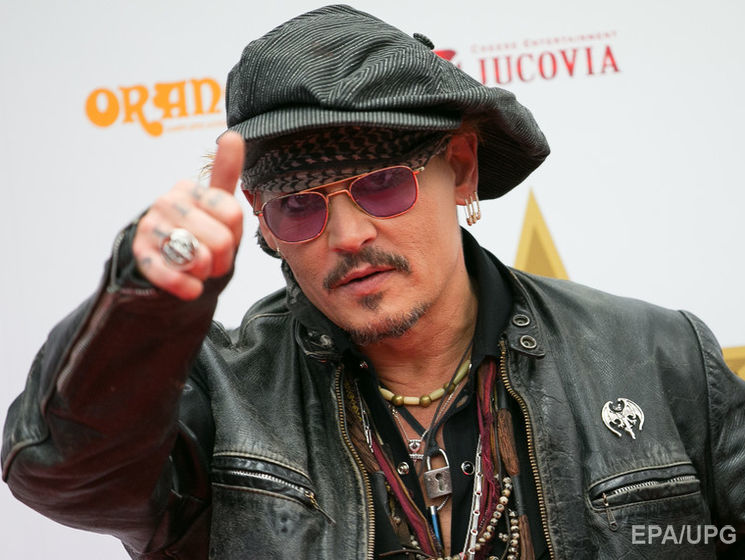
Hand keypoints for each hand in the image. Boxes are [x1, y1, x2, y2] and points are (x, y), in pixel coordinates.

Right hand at [133, 131, 244, 299]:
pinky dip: (187, 287)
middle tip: (214, 260)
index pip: (233, 215)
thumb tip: (233, 136)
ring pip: (199, 258)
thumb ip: (226, 172)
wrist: (164, 261)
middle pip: (221, 240)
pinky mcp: (140, 256)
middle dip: (223, 260)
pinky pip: (172, 276)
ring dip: (206, 273)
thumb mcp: (215, 204)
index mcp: (189, 188)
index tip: (226, 237)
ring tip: (199, 268)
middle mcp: (166, 202)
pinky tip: (191, 287)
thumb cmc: (197, 230)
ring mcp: (150, 228)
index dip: (236, 236)